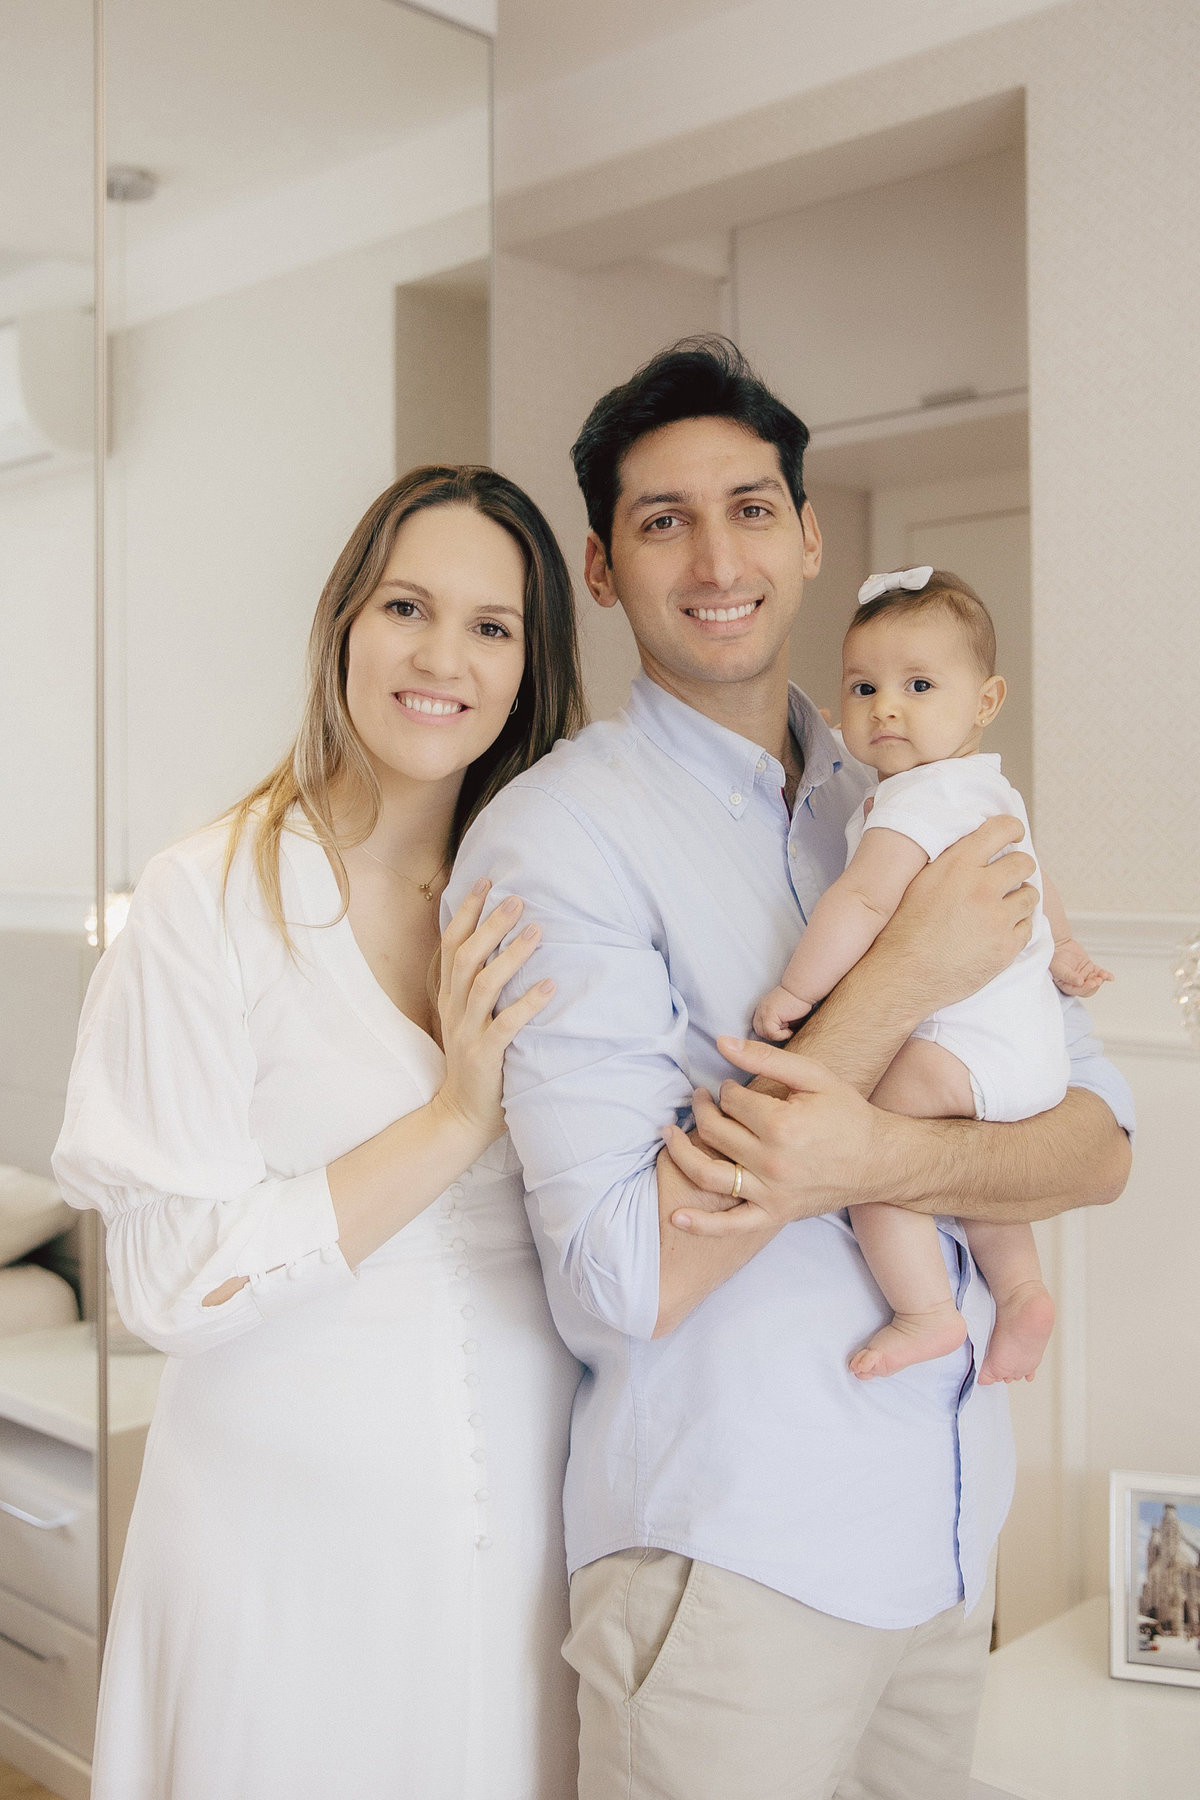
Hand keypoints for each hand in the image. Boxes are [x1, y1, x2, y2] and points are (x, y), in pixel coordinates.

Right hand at [433, 879, 554, 1145]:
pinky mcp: (484, 1056)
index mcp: (450, 997)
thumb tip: (507, 949)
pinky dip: (528, 1003)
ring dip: (511, 955)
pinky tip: (550, 986)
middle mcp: (454, 1009)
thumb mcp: (472, 1020)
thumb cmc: (477, 1064)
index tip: (486, 881)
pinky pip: (505, 1025)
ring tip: (538, 932)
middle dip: (490, 924)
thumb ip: (482, 989)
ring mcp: (467, 1033)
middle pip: (466, 956)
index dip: (467, 911)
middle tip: (517, 899)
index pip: (452, 944)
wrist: (461, 1116)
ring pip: (484, 984)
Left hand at [660, 1036, 902, 1234]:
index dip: (726, 1090)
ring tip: (669, 1134)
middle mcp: (773, 1161)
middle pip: (716, 1131)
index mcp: (782, 1124)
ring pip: (709, 1173)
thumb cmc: (847, 1115)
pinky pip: (731, 1225)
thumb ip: (765, 1058)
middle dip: (702, 1109)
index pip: (731, 1101)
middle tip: (700, 1099)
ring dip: (681, 1152)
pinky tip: (676, 1216)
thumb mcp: (813, 1076)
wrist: (879, 1162)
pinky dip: (701, 1224)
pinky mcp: (774, 1215)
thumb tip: (721, 1042)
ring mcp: (772, 1192)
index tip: (731, 1088)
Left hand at [752, 986, 812, 1042]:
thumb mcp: (784, 1014)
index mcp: (763, 1008)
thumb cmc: (799, 1002)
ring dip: (778, 1035)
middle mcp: (760, 1009)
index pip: (759, 1027)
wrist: (802, 989)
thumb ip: (778, 1023)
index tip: (784, 1030)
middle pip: (760, 1031)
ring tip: (789, 1028)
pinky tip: (790, 1029)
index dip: (771, 1032)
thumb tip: (777, 1037)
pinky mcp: (769, 1015)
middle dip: (773, 1034)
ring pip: (764, 1033)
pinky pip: (771, 1033)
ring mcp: (763, 1012)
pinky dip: (782, 1035)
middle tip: (787, 1030)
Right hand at [867, 814, 1036, 1019]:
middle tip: (1011, 878)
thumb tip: (967, 844)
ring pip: (1030, 896)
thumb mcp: (918, 882)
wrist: (901, 976)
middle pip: (1024, 863)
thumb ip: (947, 860)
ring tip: (1001, 910)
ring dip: (1019, 900)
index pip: (1001, 829)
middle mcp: (980, 887)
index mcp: (957, 865)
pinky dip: (1017, 928)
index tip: (1014, 835)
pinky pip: (1028, 927)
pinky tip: (997, 933)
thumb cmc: (902, 930)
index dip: (1013, 830)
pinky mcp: (1006, 947)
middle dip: (1020, 868)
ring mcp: (996, 919)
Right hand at [1050, 938, 1113, 997]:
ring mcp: (1084, 975)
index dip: (1085, 988)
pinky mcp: (1090, 968)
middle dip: (1094, 985)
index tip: (1091, 983)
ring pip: (1095, 981)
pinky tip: (1110, 977)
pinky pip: (1099, 973)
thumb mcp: (1059, 968)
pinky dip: (1105, 975)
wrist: (1058, 943)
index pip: (1078, 991)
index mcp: (1066, 985)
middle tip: (1097, 980)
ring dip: (1101, 980)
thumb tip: (1080, 983)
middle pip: (1088, 988)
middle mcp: (1076, 982)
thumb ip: (1069, 977)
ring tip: (1104, 976)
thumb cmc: (1054, 957)